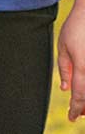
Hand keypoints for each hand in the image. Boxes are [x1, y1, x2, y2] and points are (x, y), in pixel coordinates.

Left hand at [58, 4, 84, 120]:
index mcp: (82, 66)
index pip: (79, 94)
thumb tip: (64, 89)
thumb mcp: (63, 46)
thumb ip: (64, 68)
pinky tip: (84, 91)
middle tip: (76, 114)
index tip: (71, 117)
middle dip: (84, 107)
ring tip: (83, 109)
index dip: (75, 108)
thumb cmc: (74, 28)